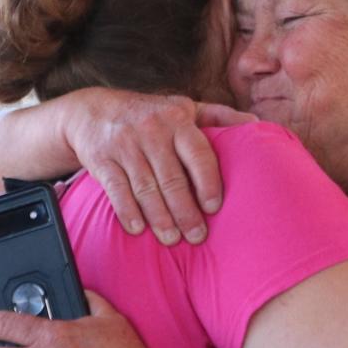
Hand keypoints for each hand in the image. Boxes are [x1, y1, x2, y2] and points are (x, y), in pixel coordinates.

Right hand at [57, 88, 256, 243]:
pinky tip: (139, 229)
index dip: (207, 182)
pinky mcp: (101, 159)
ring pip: (146, 187)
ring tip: (172, 239)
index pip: (197, 153)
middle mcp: (152, 130)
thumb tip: (256, 123)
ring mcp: (125, 144)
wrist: (92, 110)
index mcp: (178, 119)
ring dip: (160, 218)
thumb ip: (219, 116)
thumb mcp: (184, 108)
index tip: (214, 208)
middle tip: (197, 236)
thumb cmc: (151, 116)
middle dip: (185, 210)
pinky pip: (117, 189)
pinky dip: (128, 211)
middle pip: (172, 177)